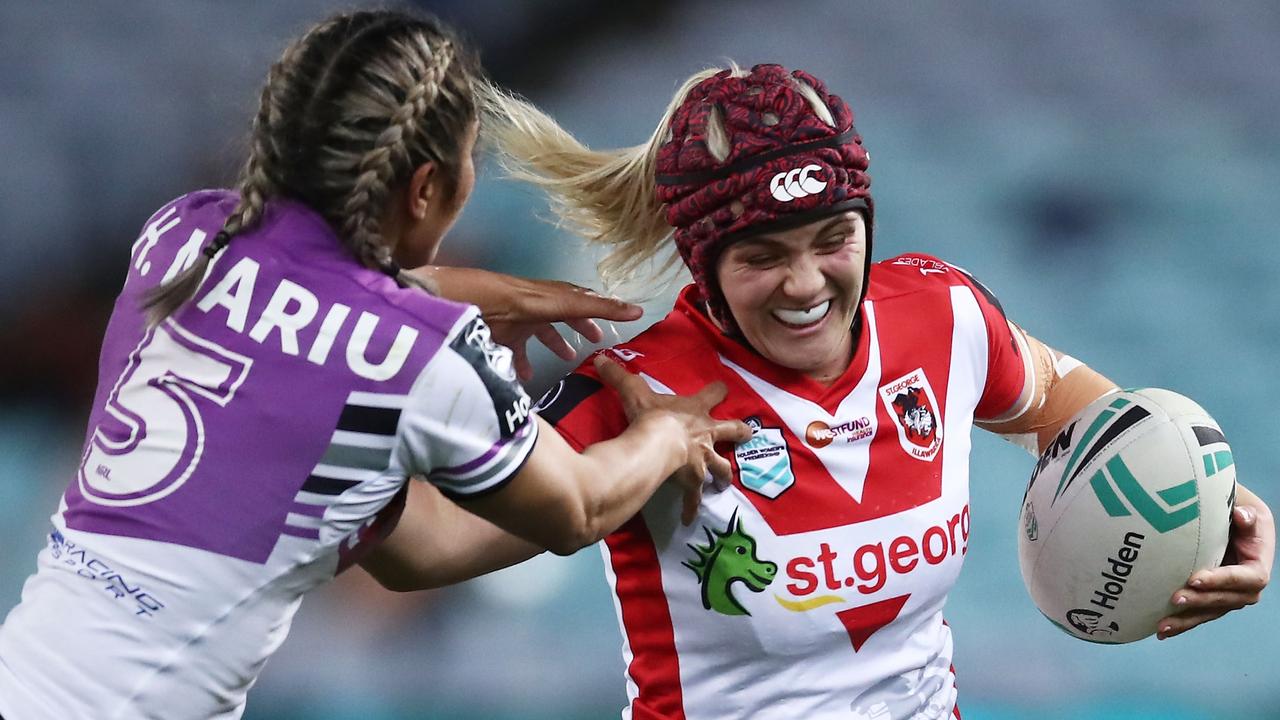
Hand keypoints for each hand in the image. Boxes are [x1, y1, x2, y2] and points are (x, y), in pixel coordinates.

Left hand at [416, 266, 642, 379]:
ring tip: (566, 359)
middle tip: (596, 340)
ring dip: (553, 344)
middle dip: (579, 326)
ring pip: (539, 332)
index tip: (625, 316)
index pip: (581, 300)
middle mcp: (534, 305)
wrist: (460, 303)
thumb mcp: (558, 305)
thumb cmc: (512, 301)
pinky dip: (521, 363)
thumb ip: (596, 309)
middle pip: (562, 315)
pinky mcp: (495, 334)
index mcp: (549, 296)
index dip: (603, 308)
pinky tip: (525, 379)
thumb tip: (636, 311)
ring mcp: (514, 319)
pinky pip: (513, 350)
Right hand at [594, 355, 751, 524]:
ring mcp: (703, 459)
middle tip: (748, 434)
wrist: (658, 444)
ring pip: (722, 467)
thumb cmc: (651, 416)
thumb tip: (600, 358)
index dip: (718, 391)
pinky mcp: (693, 480)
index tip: (723, 388)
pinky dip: (691, 508)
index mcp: (696, 411)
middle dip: (740, 433)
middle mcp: (706, 434)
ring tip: (725, 484)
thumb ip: (619, 376)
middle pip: (732, 431)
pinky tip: (688, 518)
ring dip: (724, 475)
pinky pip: (693, 497)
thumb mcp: (634, 391)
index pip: (712, 395)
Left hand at [1158, 483, 1273, 639]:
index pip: (1247, 578)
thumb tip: (1242, 517)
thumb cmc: (1235, 510)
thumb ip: (1246, 515)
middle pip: (1227, 600)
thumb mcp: (1245, 507)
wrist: (1227, 522)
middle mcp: (1245, 586)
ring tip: (1162, 626)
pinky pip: (1198, 614)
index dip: (1223, 580)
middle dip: (1201, 601)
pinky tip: (1160, 631)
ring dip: (1187, 620)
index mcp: (1257, 565)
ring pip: (1209, 612)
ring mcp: (1228, 596)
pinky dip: (1181, 623)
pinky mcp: (1211, 600)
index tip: (1195, 578)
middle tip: (1175, 598)